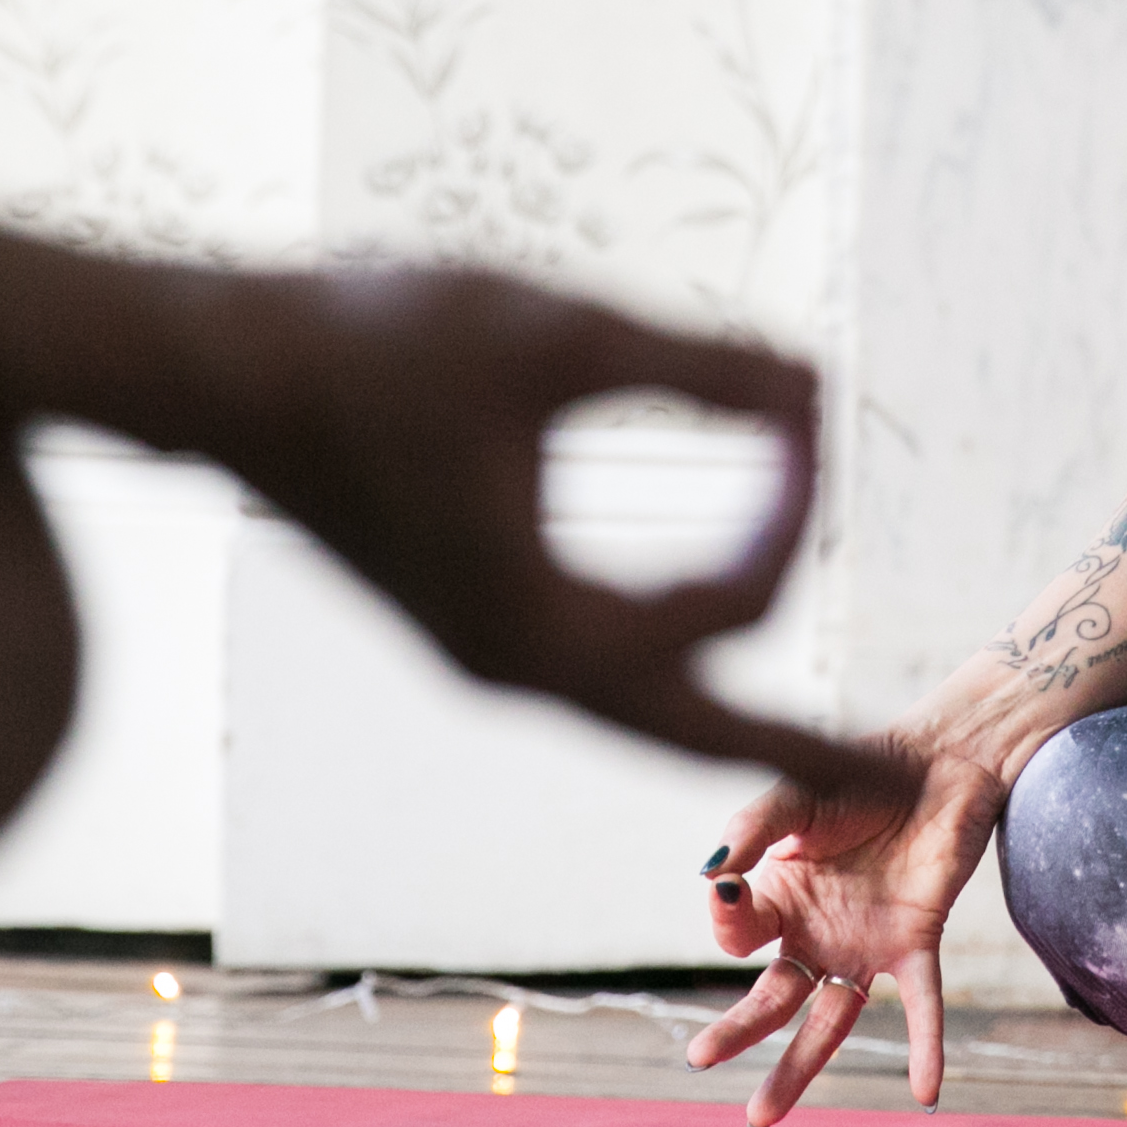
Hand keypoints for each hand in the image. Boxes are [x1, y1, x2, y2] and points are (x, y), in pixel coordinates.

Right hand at [212, 264, 907, 797]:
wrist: (217, 369)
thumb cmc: (373, 344)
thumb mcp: (557, 337)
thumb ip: (699, 369)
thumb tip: (813, 390)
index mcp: (545, 629)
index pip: (731, 598)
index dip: (790, 494)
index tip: (800, 398)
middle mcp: (516, 666)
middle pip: (695, 735)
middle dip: (805, 747)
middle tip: (910, 788)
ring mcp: (482, 648)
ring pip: (638, 709)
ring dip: (733, 711)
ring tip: (818, 738)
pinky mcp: (460, 611)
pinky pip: (593, 669)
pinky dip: (666, 664)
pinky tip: (698, 628)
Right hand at [684, 734, 1008, 1125]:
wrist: (938, 758)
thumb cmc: (859, 773)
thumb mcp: (795, 796)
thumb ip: (752, 831)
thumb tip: (710, 875)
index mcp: (779, 898)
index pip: (738, 933)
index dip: (728, 916)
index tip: (726, 886)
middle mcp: (817, 933)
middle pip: (772, 997)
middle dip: (737, 1031)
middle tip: (699, 1060)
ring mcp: (865, 944)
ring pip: (830, 1021)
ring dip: (799, 1067)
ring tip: (761, 1116)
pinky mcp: (916, 941)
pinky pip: (921, 1005)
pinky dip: (924, 1048)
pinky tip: (924, 1091)